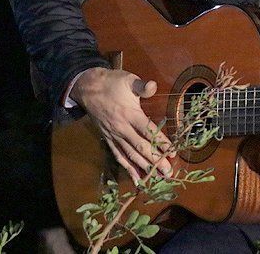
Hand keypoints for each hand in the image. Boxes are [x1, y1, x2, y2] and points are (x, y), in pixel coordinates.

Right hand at [72, 67, 172, 183]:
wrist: (87, 88)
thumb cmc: (111, 83)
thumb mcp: (128, 80)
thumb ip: (142, 86)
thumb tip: (153, 86)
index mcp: (130, 114)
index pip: (148, 131)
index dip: (160, 142)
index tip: (172, 153)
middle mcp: (122, 128)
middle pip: (141, 147)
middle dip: (155, 161)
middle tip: (168, 173)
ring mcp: (114, 136)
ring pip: (130, 155)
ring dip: (143, 168)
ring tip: (157, 178)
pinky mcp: (108, 139)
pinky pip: (118, 156)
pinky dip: (127, 168)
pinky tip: (136, 179)